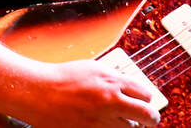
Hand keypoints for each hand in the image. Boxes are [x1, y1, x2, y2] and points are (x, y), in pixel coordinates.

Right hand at [15, 58, 160, 127]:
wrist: (39, 93)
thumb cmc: (62, 78)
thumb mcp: (93, 69)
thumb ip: (114, 77)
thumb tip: (129, 85)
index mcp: (112, 82)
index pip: (145, 93)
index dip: (146, 98)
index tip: (144, 100)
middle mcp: (110, 101)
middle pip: (147, 115)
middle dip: (151, 118)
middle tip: (150, 119)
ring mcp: (101, 120)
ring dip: (128, 125)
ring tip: (121, 120)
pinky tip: (107, 125)